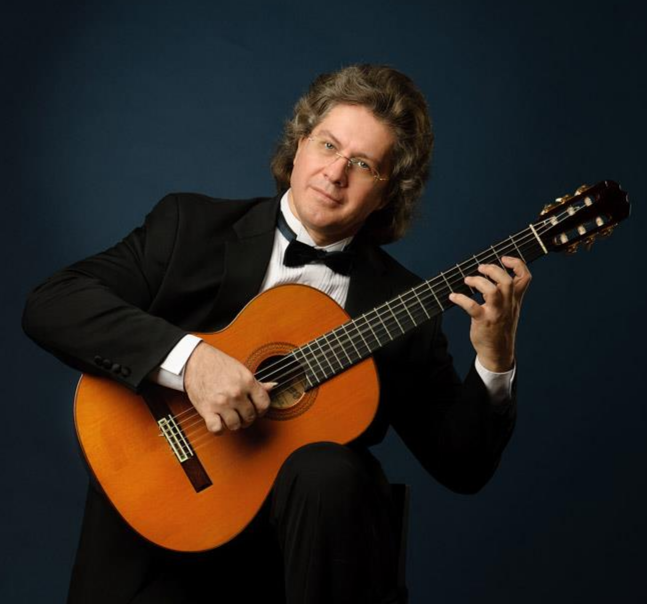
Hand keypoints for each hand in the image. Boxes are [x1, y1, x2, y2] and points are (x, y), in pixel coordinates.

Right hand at [183, 342, 274, 434]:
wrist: (196, 361)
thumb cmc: (219, 364)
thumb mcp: (241, 370)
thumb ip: (257, 382)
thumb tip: (272, 387)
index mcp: (247, 381)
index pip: (264, 404)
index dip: (262, 410)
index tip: (257, 410)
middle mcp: (236, 393)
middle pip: (250, 417)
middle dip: (248, 418)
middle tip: (242, 413)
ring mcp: (222, 402)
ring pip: (236, 426)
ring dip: (234, 424)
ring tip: (231, 417)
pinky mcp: (207, 409)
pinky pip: (217, 429)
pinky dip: (219, 429)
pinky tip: (219, 422)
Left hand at [449, 256, 531, 371]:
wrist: (498, 352)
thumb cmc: (500, 328)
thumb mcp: (509, 309)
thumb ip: (505, 293)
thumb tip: (489, 275)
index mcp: (515, 300)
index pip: (525, 277)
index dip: (517, 264)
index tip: (504, 258)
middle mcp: (507, 305)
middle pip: (507, 281)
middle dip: (493, 269)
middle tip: (480, 267)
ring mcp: (496, 313)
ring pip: (492, 291)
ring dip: (478, 282)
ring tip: (467, 280)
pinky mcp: (483, 321)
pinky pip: (472, 307)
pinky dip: (461, 299)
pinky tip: (453, 297)